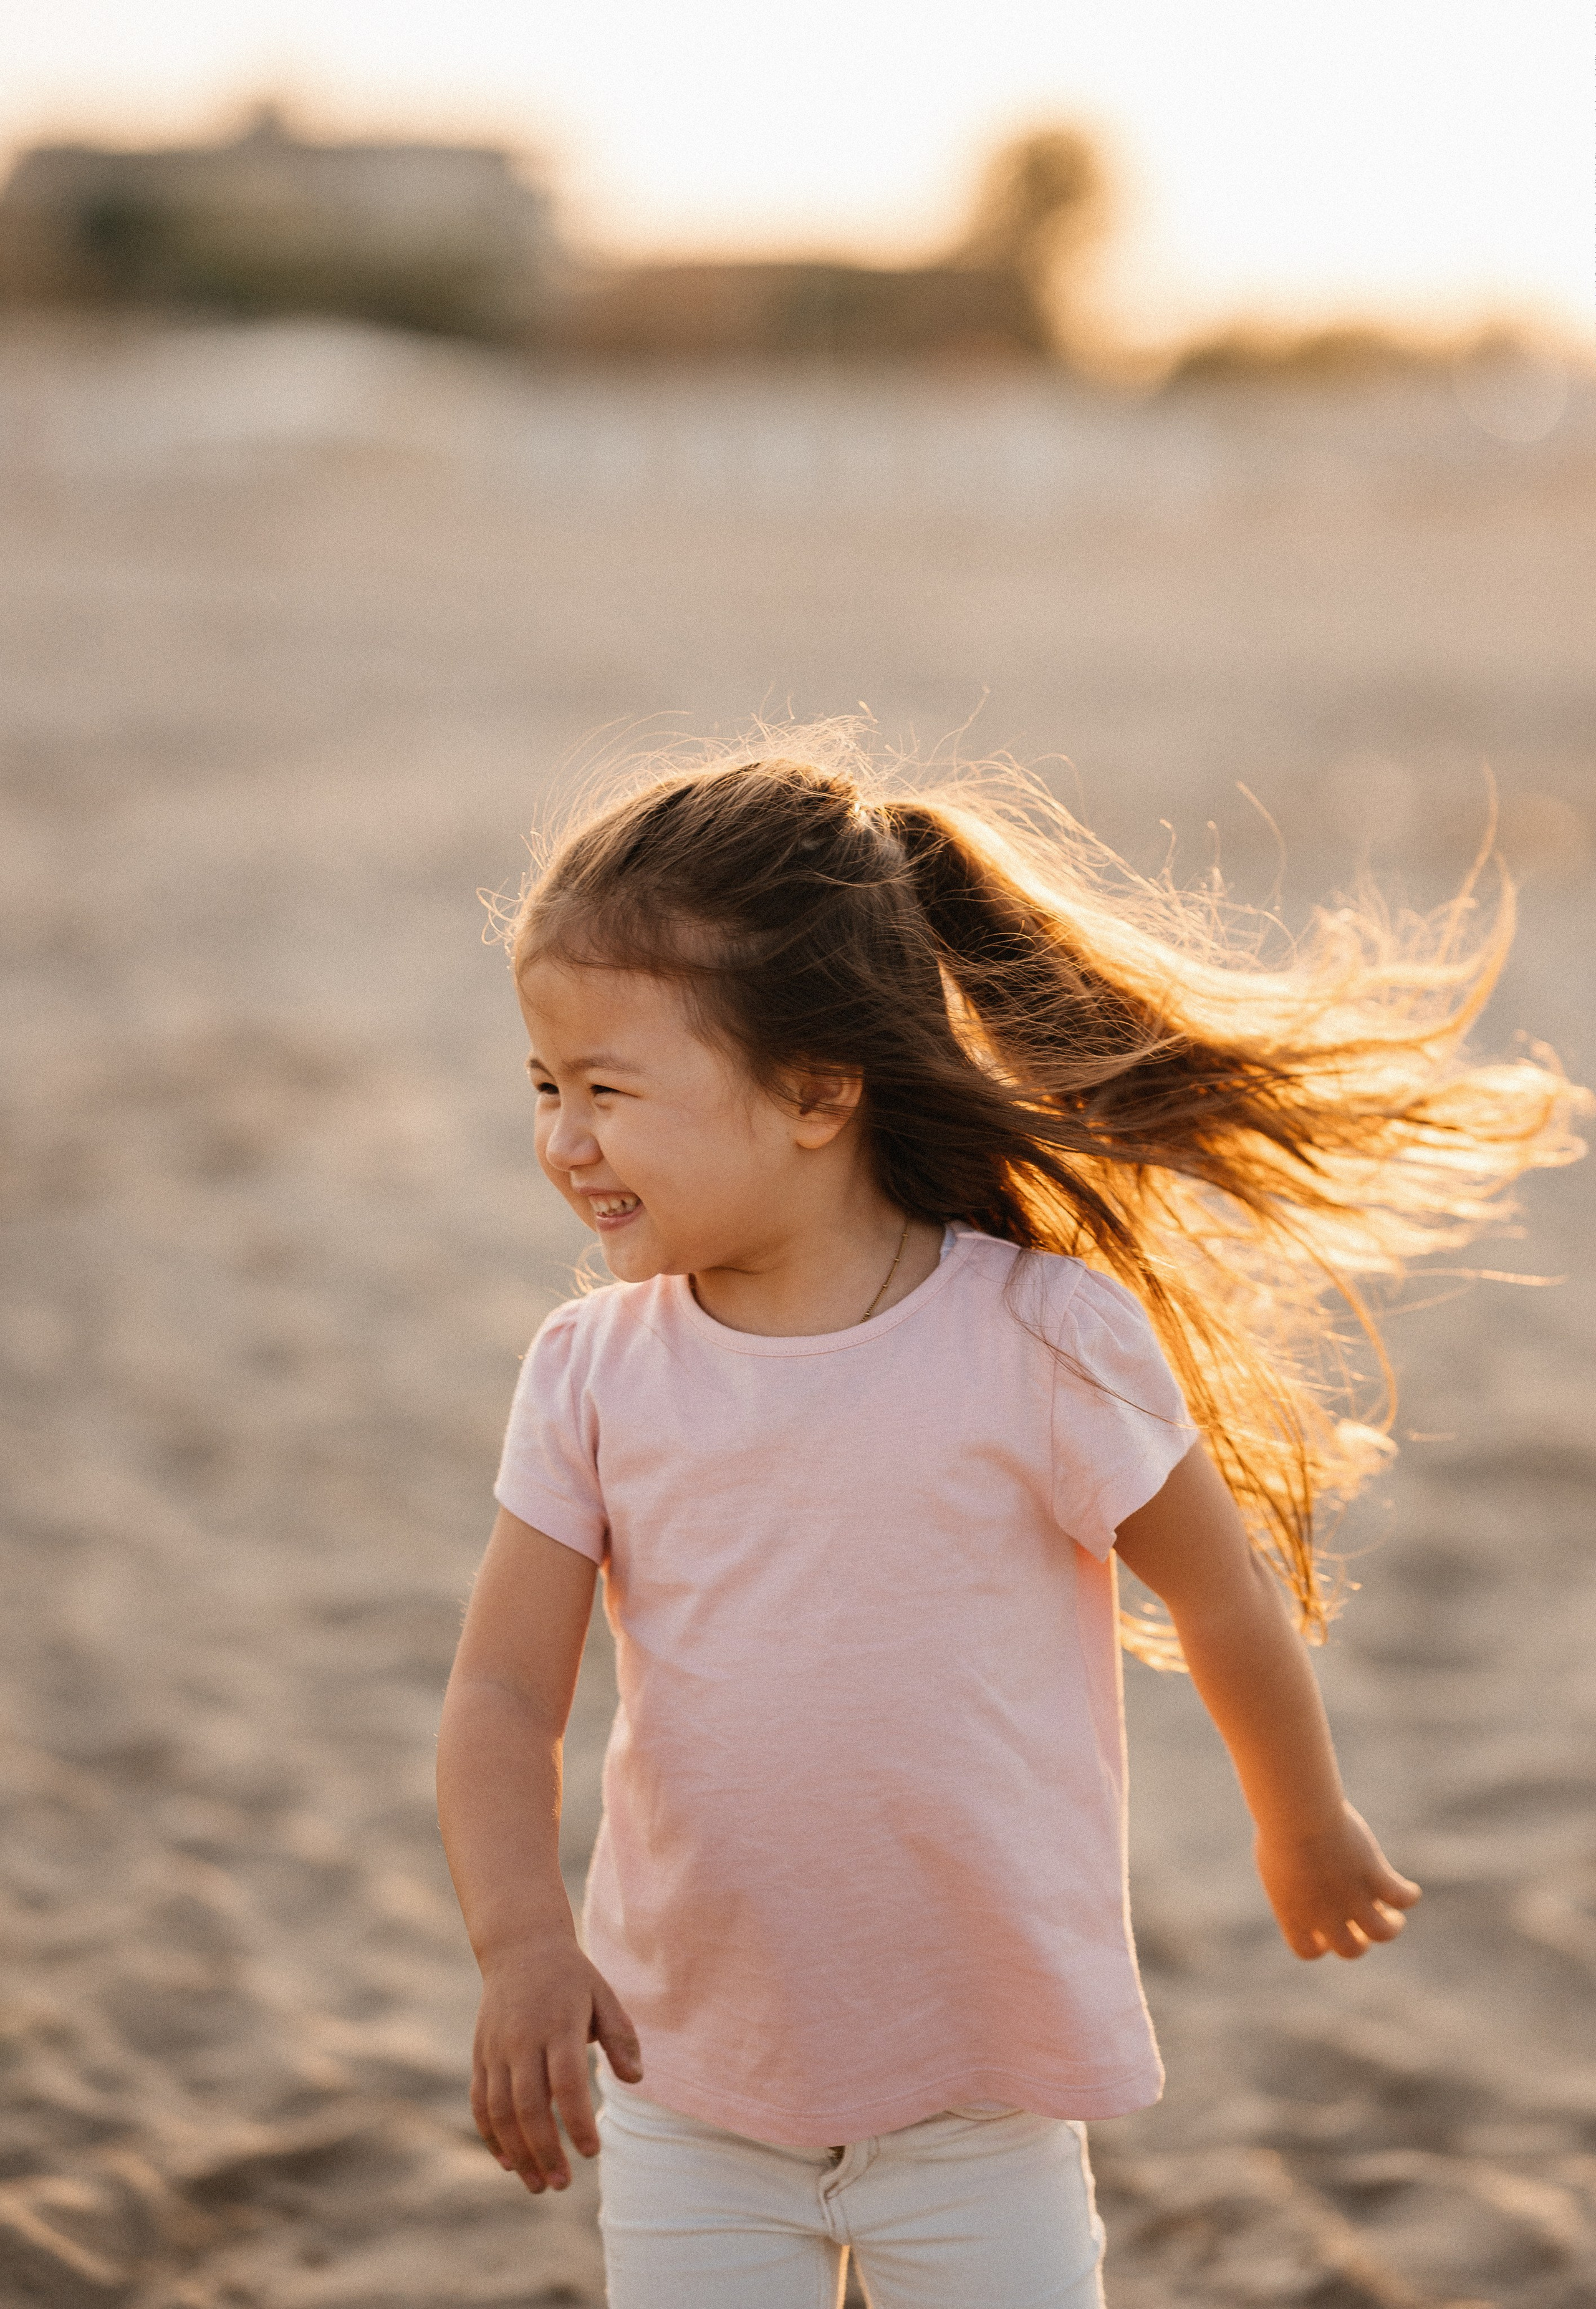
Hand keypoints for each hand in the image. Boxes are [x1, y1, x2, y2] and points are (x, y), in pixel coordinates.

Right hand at [471, 1934, 642, 2191]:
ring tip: (538, 2185)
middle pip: (529, 2105)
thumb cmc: (571, 1977)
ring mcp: (496, 2048)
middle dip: (545, 2150)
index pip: (566, 2081)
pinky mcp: (480, 2055)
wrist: (520, 1946)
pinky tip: (508, 2162)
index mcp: (558, 2024)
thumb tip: (635, 2080)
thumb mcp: (603, 1995)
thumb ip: (621, 2036)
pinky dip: (491, 2135)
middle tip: (563, 2185)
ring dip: (517, 2153)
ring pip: (500, 2111)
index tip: (592, 2151)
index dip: (577, 2121)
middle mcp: (522, 2039)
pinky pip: (480, 2102)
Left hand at [1256, 1800, 1421, 1959]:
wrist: (1298, 1813)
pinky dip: (1409, 1897)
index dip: (1320, 1942)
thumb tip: (1301, 1880)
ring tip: (1393, 1915)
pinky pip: (1402, 1898)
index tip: (1323, 1925)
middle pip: (1350, 1951)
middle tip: (1361, 1923)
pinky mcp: (1374, 1877)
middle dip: (1359, 1942)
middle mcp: (1325, 1915)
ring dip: (1391, 1927)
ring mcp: (1352, 1898)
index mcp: (1295, 1914)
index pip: (1307, 1951)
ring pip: (1383, 1932)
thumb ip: (1289, 1879)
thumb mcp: (1276, 1858)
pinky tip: (1409, 1890)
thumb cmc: (1280, 1826)